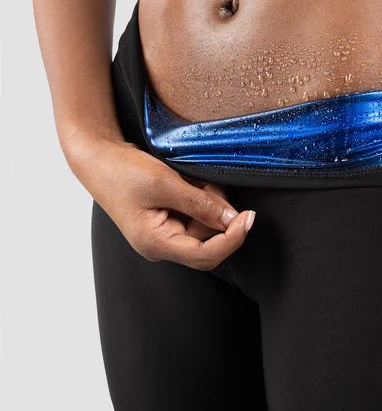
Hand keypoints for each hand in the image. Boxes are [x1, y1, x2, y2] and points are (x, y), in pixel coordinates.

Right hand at [69, 137, 254, 269]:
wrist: (98, 158)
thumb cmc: (122, 172)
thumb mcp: (165, 184)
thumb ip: (201, 204)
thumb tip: (232, 218)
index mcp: (156, 243)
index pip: (206, 255)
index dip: (233, 239)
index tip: (249, 217)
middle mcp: (161, 244)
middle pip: (208, 241)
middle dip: (218, 214)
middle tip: (213, 184)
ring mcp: (163, 233)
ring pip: (203, 225)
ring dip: (209, 202)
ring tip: (194, 179)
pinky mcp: (166, 220)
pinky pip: (194, 214)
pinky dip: (200, 198)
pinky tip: (189, 181)